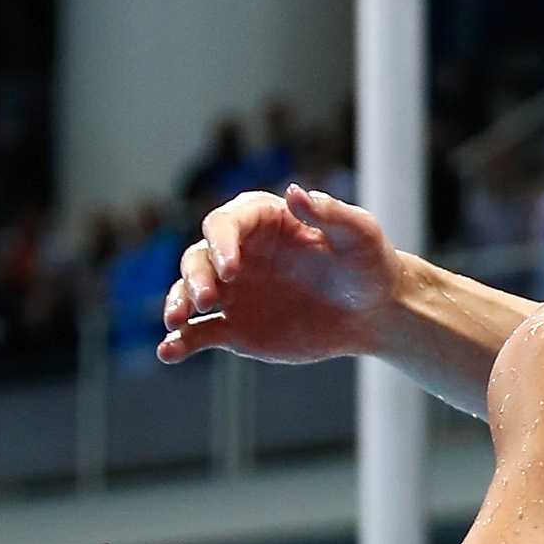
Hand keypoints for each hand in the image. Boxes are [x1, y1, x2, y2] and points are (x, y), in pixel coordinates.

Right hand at [160, 185, 396, 366]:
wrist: (375, 312)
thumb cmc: (369, 263)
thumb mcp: (360, 234)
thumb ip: (328, 213)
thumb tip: (294, 191)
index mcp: (261, 222)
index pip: (225, 225)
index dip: (222, 244)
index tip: (232, 269)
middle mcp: (238, 254)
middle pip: (198, 258)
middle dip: (196, 277)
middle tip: (207, 298)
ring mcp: (232, 291)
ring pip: (189, 293)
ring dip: (178, 304)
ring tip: (175, 322)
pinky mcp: (234, 327)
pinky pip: (200, 333)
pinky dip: (181, 342)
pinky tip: (168, 352)